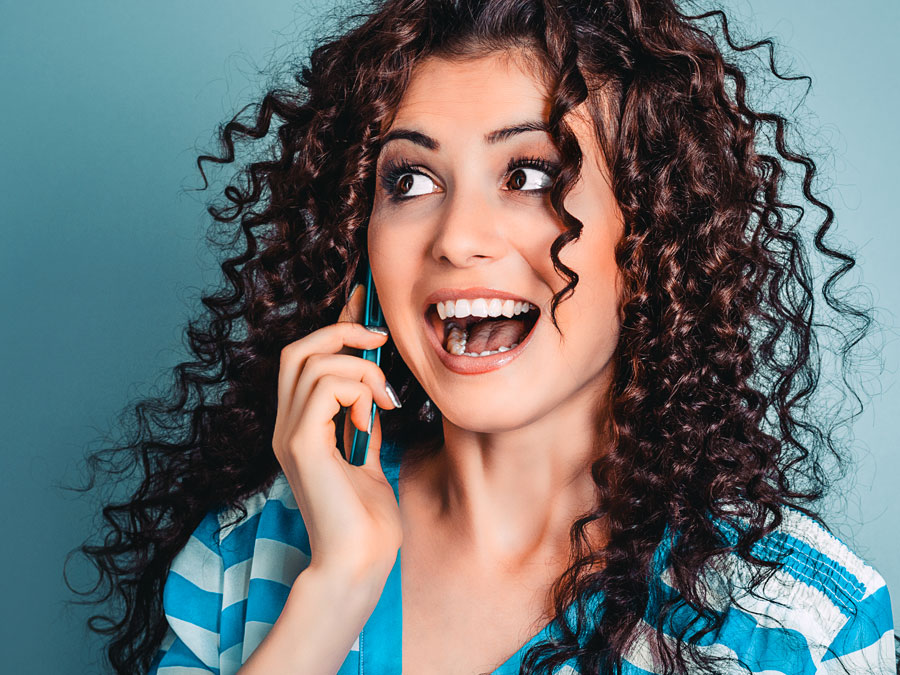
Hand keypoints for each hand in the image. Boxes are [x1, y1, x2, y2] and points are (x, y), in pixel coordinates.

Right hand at [272, 284, 401, 584]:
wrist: (360, 562)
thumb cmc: (368, 519)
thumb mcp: (368, 456)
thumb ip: (362, 420)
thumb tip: (373, 388)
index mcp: (299, 428)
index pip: (305, 360)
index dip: (335, 326)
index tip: (365, 302)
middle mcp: (286, 427)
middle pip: (299, 350)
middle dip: (343, 333)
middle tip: (381, 343)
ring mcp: (288, 435)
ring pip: (312, 361)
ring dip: (360, 369)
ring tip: (385, 401)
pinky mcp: (300, 446)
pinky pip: (325, 387)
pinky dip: (356, 390)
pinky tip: (373, 416)